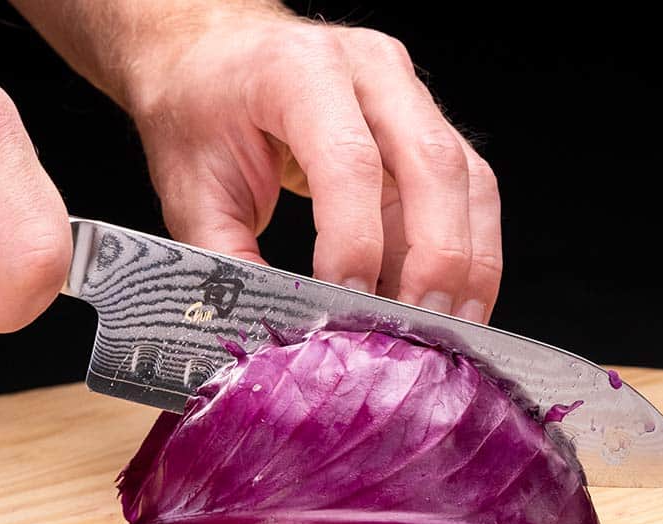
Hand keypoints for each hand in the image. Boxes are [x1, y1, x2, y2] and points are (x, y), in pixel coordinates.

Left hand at [129, 11, 502, 321]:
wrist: (215, 55)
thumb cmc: (202, 107)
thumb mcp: (192, 186)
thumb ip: (226, 260)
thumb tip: (268, 329)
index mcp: (299, 70)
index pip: (349, 160)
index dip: (356, 241)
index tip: (349, 305)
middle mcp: (369, 69)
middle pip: (432, 164)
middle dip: (438, 259)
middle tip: (424, 329)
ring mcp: (408, 94)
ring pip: (467, 180)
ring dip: (470, 263)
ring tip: (451, 329)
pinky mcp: (428, 127)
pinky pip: (468, 192)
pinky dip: (468, 254)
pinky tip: (448, 304)